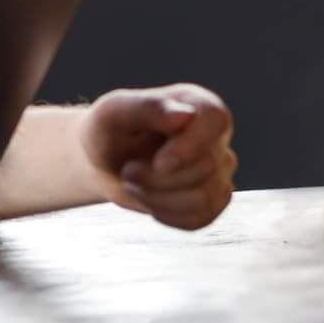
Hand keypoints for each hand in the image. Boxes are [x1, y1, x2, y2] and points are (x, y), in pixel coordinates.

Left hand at [78, 84, 235, 230]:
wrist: (103, 162)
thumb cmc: (109, 129)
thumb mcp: (114, 112)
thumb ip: (148, 108)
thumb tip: (187, 115)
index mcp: (197, 103)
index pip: (216, 119)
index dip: (190, 147)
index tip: (158, 164)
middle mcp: (215, 135)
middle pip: (205, 166)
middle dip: (156, 177)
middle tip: (128, 170)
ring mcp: (219, 170)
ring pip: (204, 198)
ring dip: (157, 198)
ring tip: (134, 183)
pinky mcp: (213, 200)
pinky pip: (200, 219)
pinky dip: (166, 215)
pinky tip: (149, 200)